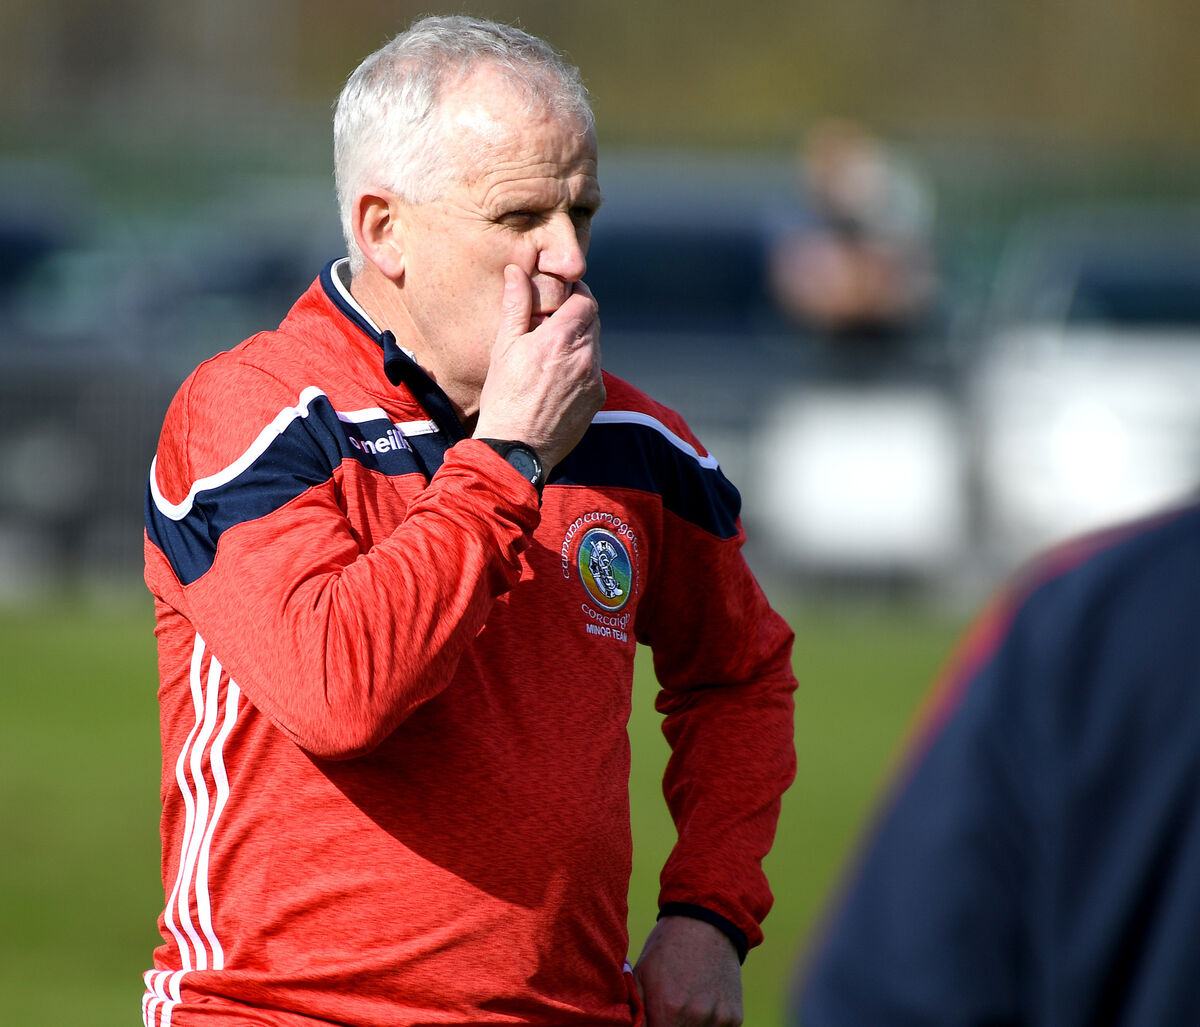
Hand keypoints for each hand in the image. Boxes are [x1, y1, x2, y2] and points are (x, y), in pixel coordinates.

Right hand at [474, 264, 604, 470]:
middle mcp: (584, 356)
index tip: (560, 297)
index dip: (575, 294)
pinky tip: (557, 381)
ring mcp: (594, 378)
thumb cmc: (504, 397)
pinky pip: (594, 371)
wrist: (516, 447)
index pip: (585, 299)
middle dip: (576, 317)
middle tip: (551, 326)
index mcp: (560, 338)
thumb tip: (517, 271)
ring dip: (579, 343)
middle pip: (593, 320)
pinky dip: (581, 368)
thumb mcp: (503, 347)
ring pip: (595, 346)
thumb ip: (516, 305)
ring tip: (551, 357)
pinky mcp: (598, 397)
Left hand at [633, 916, 743, 1026]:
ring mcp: (718, 1019)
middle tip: (669, 1010)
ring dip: (690, 1026)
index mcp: (668, 1010)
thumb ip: (637, 1012)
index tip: (654, 1019)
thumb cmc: (667, 948)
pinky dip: (709, 1023)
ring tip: (687, 1002)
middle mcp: (695, 1018)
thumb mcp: (641, 975)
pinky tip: (704, 1001)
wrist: (706, 924)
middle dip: (670, 1026)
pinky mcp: (734, 1018)